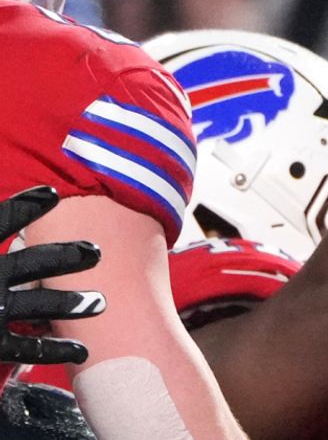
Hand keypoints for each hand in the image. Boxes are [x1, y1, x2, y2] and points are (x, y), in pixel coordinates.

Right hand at [0, 186, 103, 366]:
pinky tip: (82, 350)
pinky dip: (57, 349)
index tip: (53, 193)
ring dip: (71, 303)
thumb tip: (25, 207)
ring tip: (102, 303)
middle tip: (97, 252)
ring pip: (39, 304)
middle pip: (32, 263)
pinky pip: (29, 348)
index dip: (24, 207)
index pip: (0, 222)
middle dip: (66, 256)